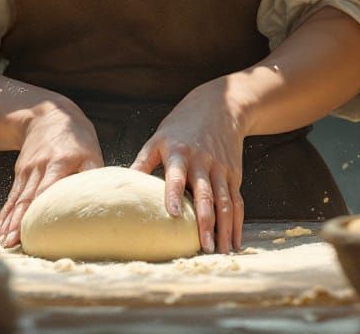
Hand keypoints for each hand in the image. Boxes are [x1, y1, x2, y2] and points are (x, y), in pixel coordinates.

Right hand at [0, 96, 103, 247]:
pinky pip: (12, 197)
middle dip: (18, 222)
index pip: (47, 189)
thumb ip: (95, 176)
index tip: (34, 230)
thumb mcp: (91, 152)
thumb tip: (105, 201)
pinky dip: (5, 215)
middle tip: (11, 244)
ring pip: (17, 200)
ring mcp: (27, 171)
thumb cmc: (76, 138)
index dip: (39, 210)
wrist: (48, 115)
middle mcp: (40, 168)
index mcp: (59, 162)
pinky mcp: (20, 175)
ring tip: (3, 242)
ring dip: (9, 222)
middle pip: (27, 198)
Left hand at [130, 79, 246, 253]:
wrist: (220, 107)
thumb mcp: (158, 138)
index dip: (174, 194)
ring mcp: (221, 169)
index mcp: (179, 152)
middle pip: (205, 194)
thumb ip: (142, 163)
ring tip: (221, 251)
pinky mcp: (234, 174)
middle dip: (205, 221)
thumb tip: (121, 186)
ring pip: (225, 201)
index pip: (176, 176)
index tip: (172, 215)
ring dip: (224, 228)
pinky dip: (237, 223)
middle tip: (204, 247)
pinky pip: (237, 201)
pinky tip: (234, 242)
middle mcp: (202, 161)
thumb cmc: (181, 127)